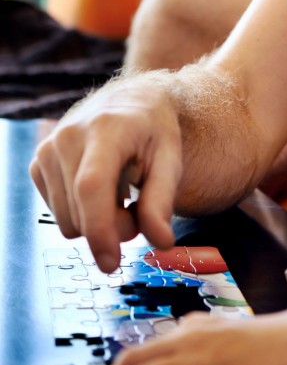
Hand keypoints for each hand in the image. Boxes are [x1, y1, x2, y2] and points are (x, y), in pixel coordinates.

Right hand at [29, 75, 181, 272]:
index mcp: (105, 129)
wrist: (130, 100)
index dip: (100, 230)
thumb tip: (161, 242)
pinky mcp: (38, 163)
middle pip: (80, 214)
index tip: (111, 263)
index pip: (91, 187)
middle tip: (138, 206)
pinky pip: (58, 213)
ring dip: (97, 221)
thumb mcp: (170, 158)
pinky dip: (81, 212)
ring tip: (121, 194)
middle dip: (113, 227)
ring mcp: (47, 149)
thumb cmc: (154, 129)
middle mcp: (67, 137)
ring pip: (67, 221)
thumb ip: (162, 201)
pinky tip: (101, 188)